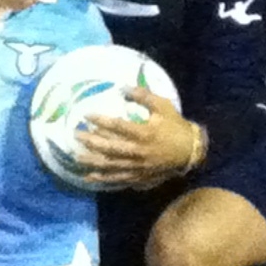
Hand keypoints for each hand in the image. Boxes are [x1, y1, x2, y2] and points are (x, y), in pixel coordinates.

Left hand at [76, 83, 201, 187]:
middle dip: (90, 141)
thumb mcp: (164, 106)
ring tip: (77, 156)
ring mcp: (136, 166)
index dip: (100, 120)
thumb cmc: (175, 127)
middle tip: (75, 135)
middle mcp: (137, 151)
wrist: (190, 152)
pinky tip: (89, 176)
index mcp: (143, 133)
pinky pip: (117, 178)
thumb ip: (144, 96)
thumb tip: (123, 87)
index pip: (117, 126)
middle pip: (108, 147)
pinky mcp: (138, 176)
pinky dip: (102, 178)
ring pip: (110, 165)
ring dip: (92, 161)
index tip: (86, 115)